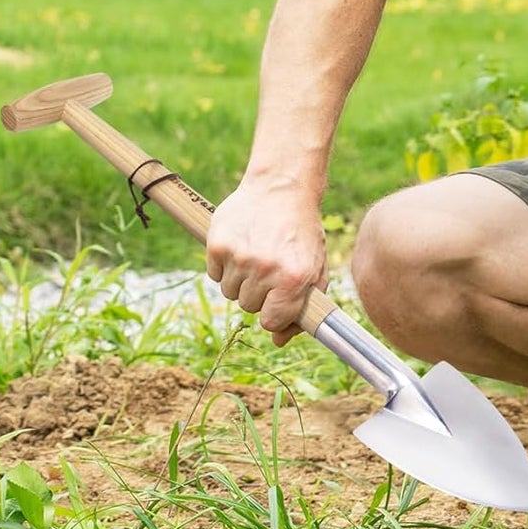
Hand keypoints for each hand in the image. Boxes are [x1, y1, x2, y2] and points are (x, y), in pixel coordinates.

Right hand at [205, 176, 326, 345]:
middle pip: (248, 307)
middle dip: (259, 293)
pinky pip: (213, 275)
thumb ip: (303, 307)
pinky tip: (241, 246)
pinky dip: (224, 266)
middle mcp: (265, 269)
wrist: (282, 187)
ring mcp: (239, 257)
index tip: (278, 301)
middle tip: (270, 268)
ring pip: (229, 293)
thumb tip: (279, 341)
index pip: (271, 321)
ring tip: (256, 255)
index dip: (274, 313)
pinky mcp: (217, 244)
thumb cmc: (302, 232)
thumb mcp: (314, 268)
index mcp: (294, 278)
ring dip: (240, 280)